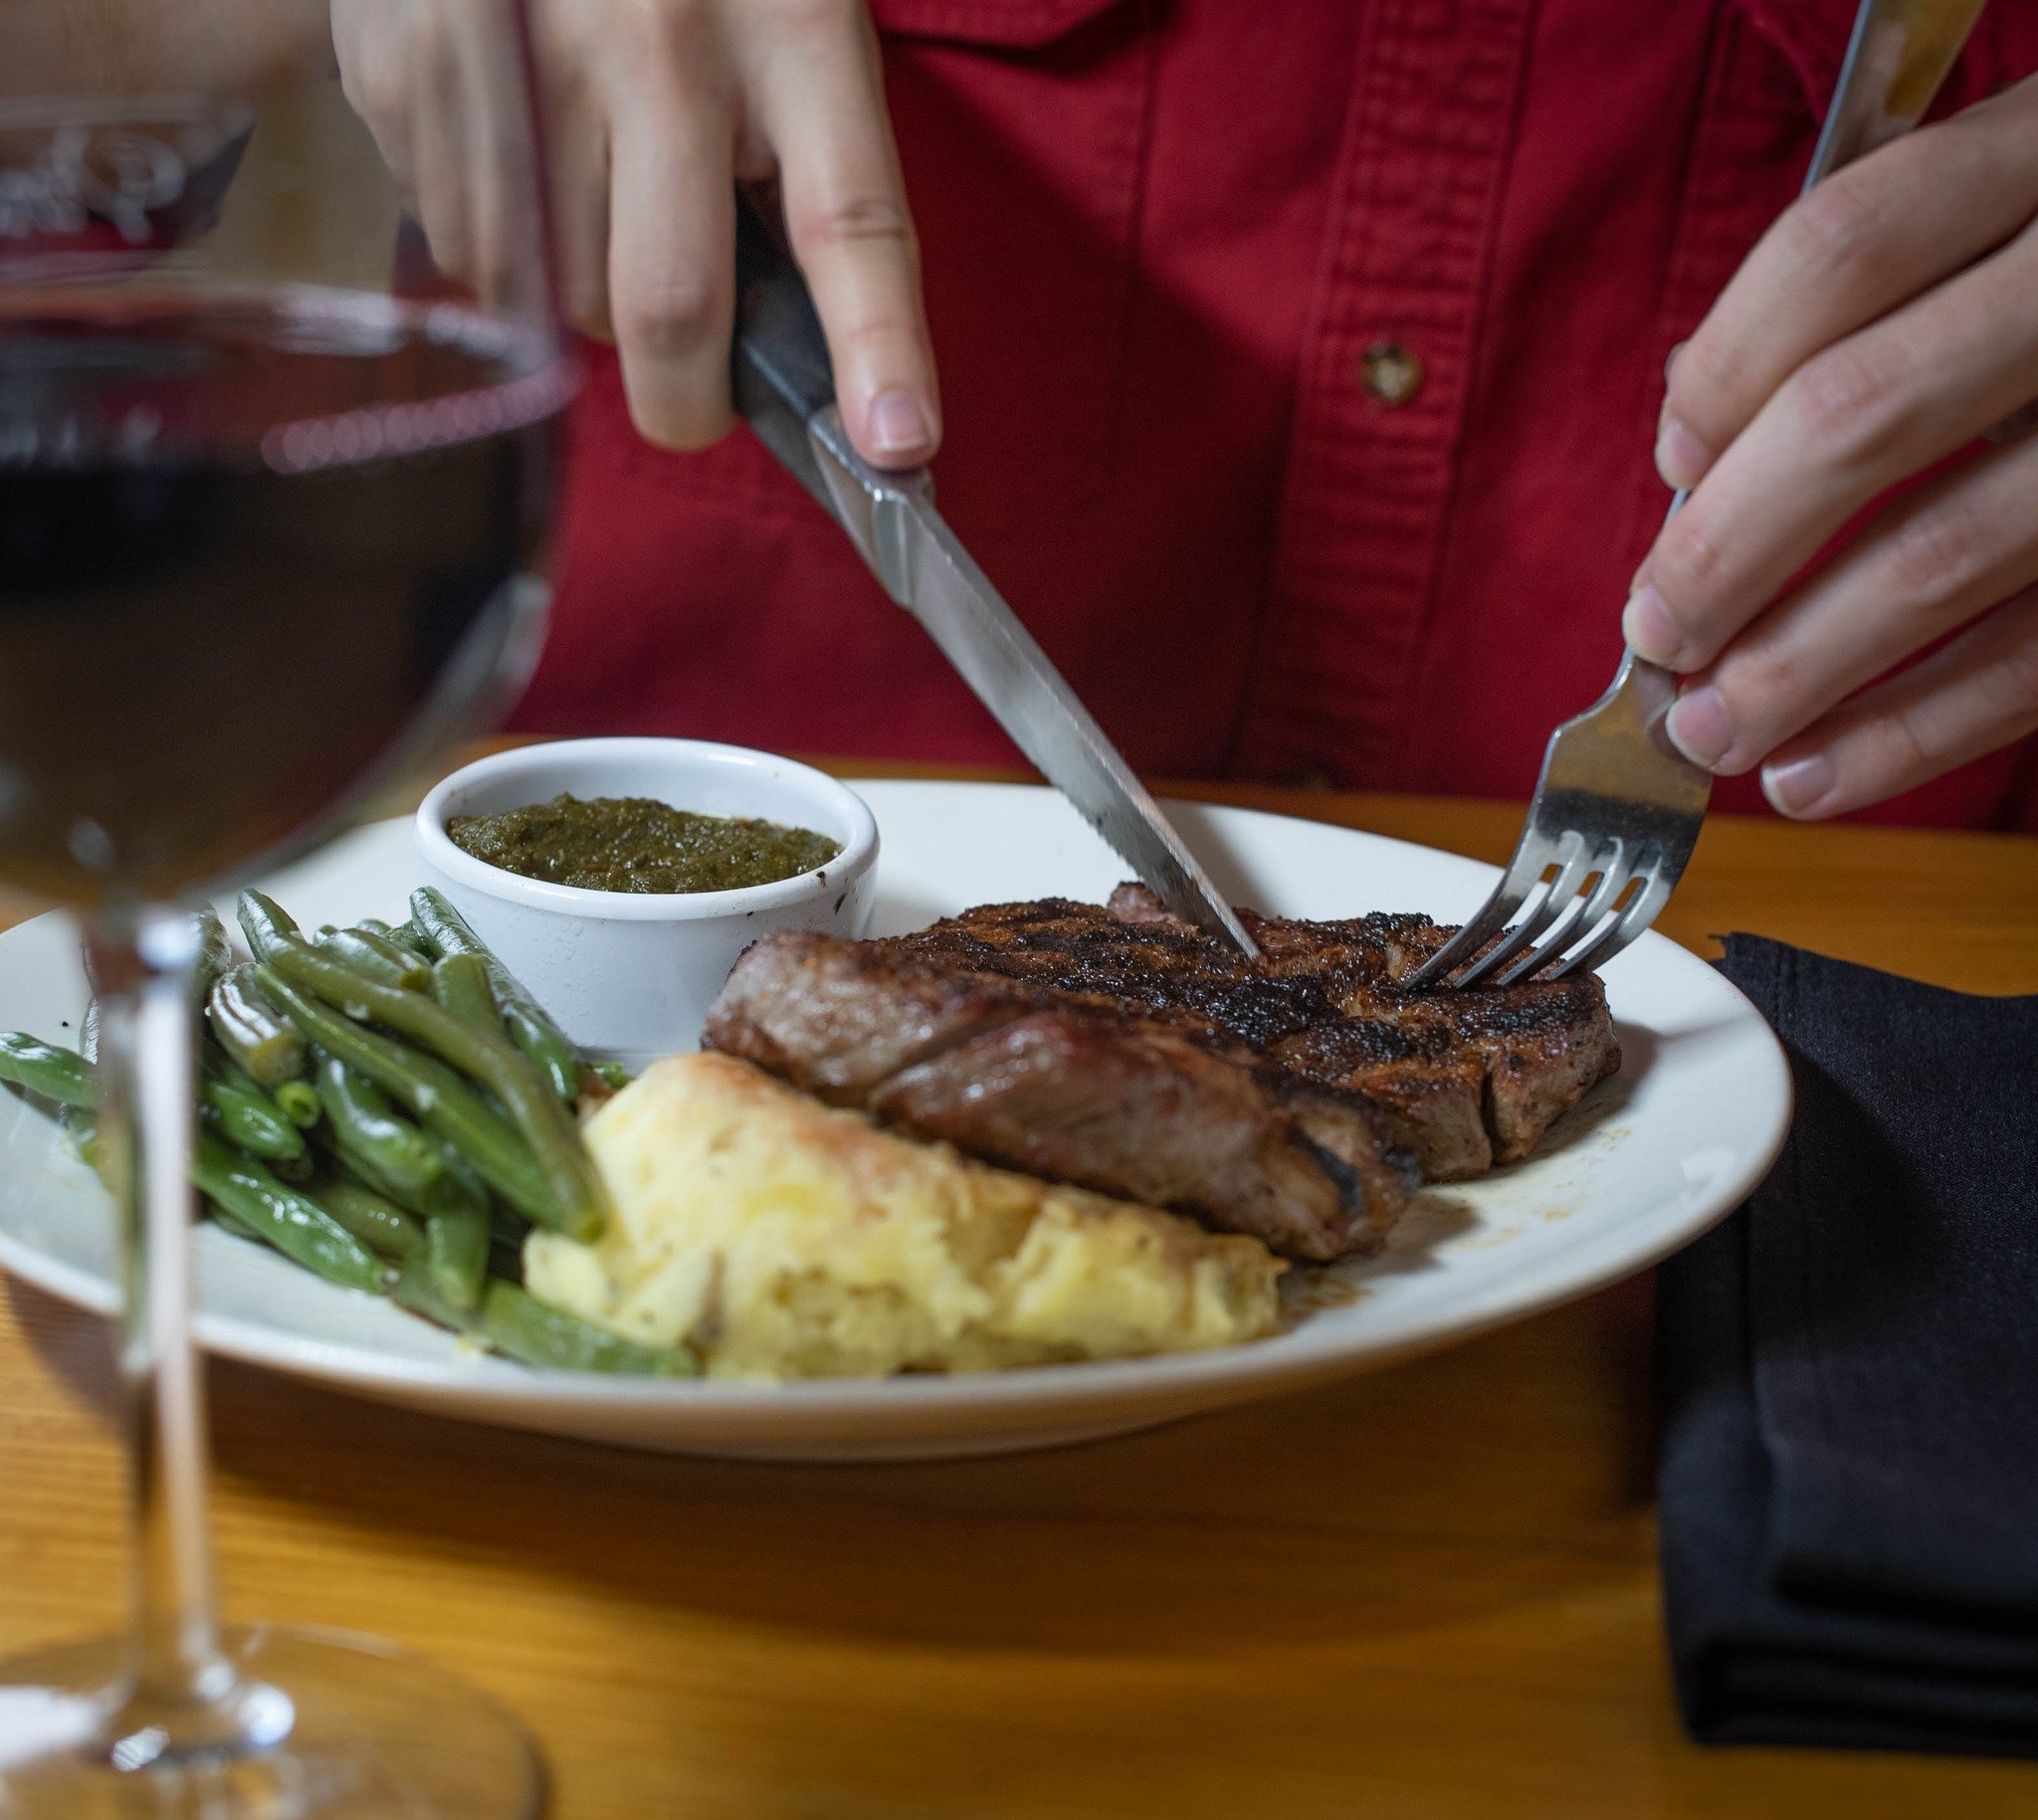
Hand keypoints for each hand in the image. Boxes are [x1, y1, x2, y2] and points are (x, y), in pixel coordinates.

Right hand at [332, 0, 939, 464]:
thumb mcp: (785, 17)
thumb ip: (802, 171)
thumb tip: (800, 365)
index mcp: (786, 25)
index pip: (849, 220)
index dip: (878, 349)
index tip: (897, 448)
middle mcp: (653, 42)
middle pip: (667, 306)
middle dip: (686, 394)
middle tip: (694, 394)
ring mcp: (520, 57)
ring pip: (556, 296)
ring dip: (588, 301)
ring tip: (599, 201)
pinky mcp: (410, 70)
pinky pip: (468, 249)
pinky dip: (509, 249)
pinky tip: (519, 156)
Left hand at [1623, 75, 2037, 817]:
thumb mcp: (2014, 205)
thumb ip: (1871, 289)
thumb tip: (1694, 449)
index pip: (1843, 249)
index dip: (1727, 370)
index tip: (1670, 469)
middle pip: (1859, 415)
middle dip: (1726, 551)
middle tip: (1657, 636)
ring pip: (1943, 553)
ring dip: (1796, 669)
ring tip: (1710, 734)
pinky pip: (2035, 658)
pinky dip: (1909, 734)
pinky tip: (1813, 776)